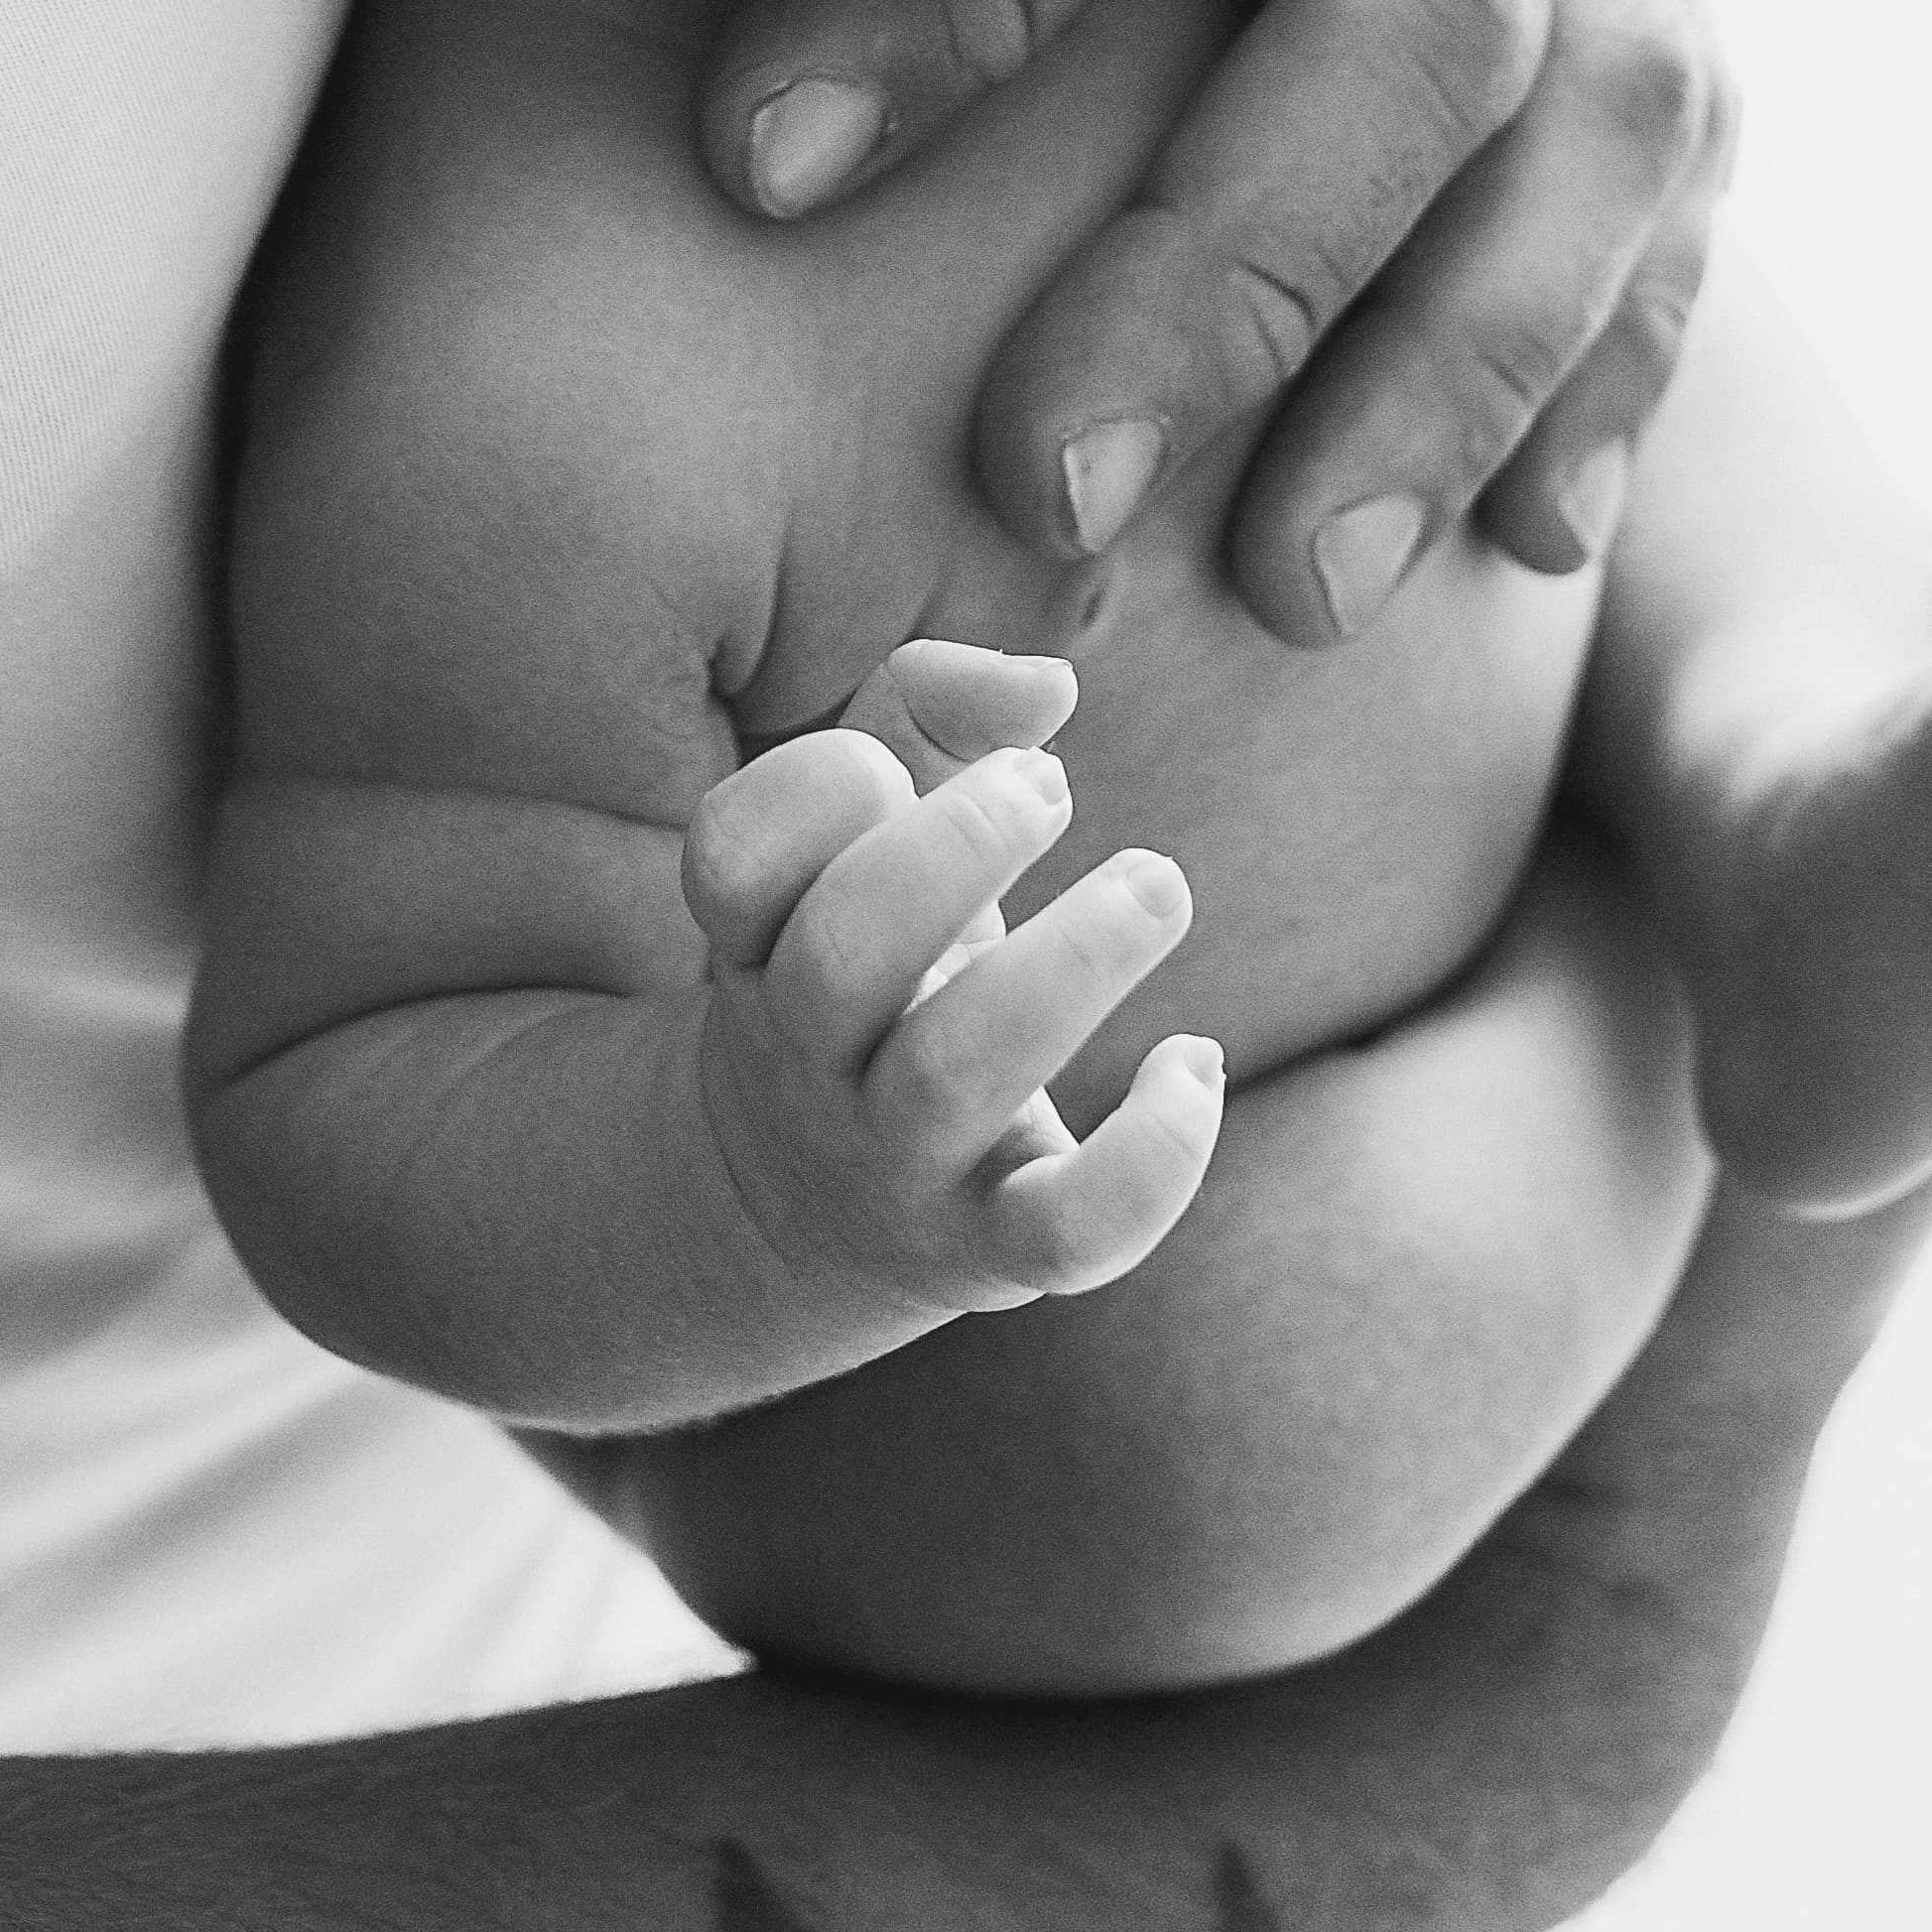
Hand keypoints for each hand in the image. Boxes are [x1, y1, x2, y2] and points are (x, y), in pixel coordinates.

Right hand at [683, 641, 1223, 1367]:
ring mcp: (895, 1161)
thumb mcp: (863, 832)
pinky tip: (1197, 1066)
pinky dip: (1150, 1158)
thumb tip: (1048, 685)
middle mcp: (811, 1054)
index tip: (925, 757)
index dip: (820, 784)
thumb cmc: (870, 961)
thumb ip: (927, 709)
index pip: (734, 854)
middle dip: (958, 845)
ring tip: (1156, 883)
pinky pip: (1064, 1232)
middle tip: (1049, 787)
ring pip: (957, 1070)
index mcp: (761, 940)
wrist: (799, 1213)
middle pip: (845, 947)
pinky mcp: (992, 1246)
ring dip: (1071, 960)